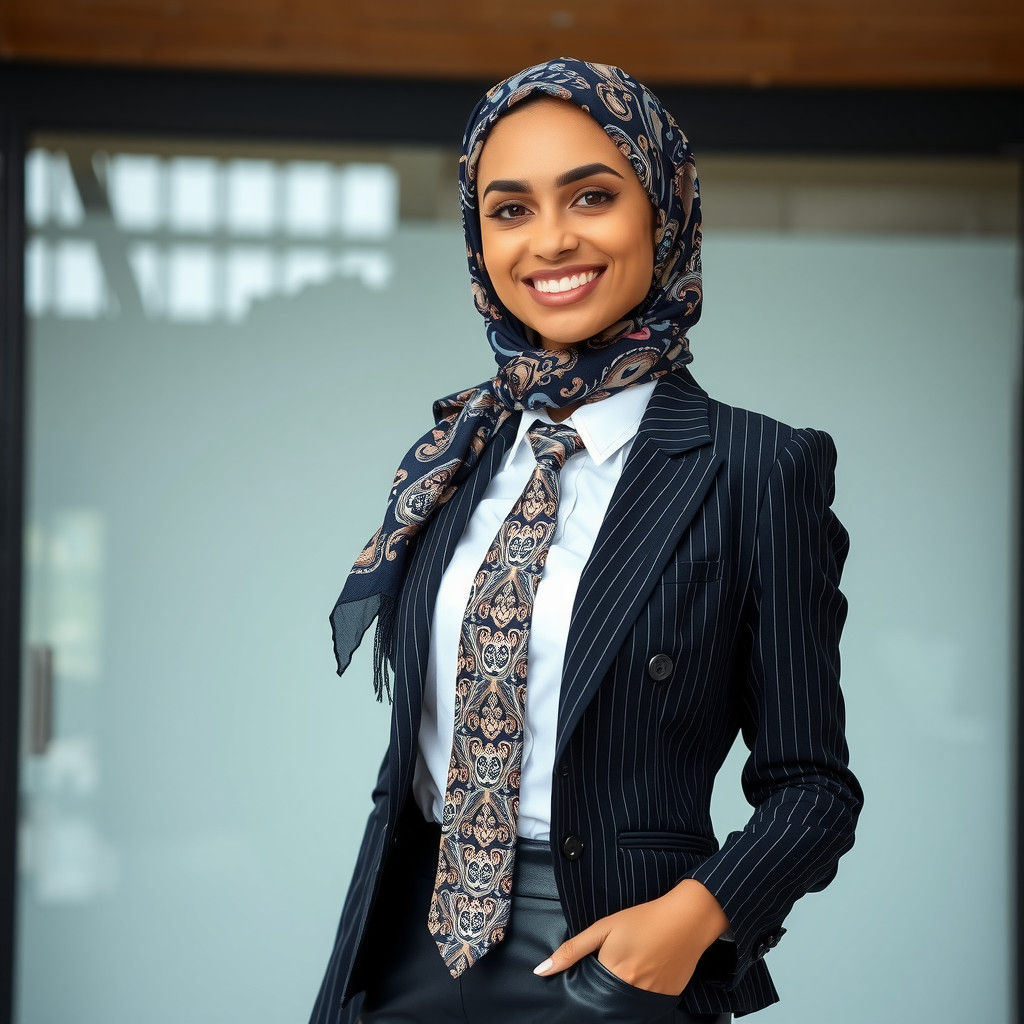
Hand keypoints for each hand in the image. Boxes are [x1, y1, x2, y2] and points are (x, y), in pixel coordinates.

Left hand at [533, 881, 726, 994]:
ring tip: (632, 967)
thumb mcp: (604, 927)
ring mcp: (652, 998)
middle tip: (616, 965)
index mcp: (614, 973)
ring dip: (622, 994)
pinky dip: (641, 995)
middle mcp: (632, 992)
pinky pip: (646, 1005)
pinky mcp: (668, 999)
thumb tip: (541, 970)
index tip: (590, 975)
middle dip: (603, 991)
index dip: (587, 985)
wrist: (687, 918)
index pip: (589, 993)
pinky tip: (646, 973)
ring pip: (626, 1006)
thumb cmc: (643, 918)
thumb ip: (572, 950)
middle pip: (607, 1002)